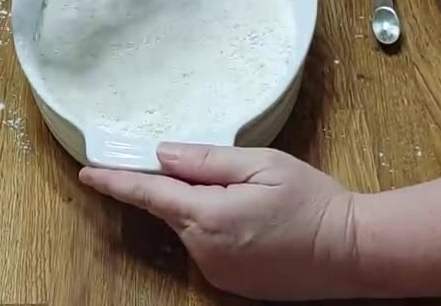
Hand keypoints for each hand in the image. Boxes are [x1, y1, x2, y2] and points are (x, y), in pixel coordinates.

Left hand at [80, 143, 357, 300]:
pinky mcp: (230, 283)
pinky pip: (208, 247)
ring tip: (255, 200)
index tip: (88, 172)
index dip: (116, 181)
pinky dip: (218, 229)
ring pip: (191, 228)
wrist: (352, 252)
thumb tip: (164, 155)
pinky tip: (254, 223)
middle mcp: (204, 250)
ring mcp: (216, 272)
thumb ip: (209, 160)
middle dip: (184, 186)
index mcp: (209, 216)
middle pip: (172, 209)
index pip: (150, 194)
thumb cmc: (313, 202)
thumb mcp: (264, 164)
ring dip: (204, 209)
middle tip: (225, 173)